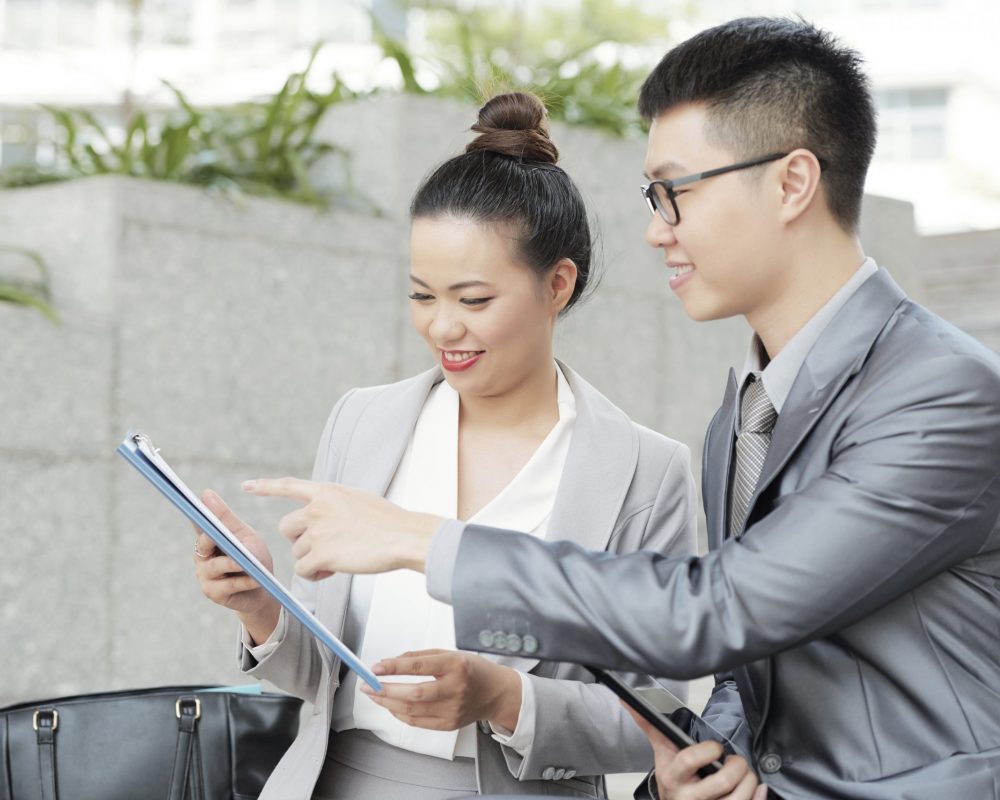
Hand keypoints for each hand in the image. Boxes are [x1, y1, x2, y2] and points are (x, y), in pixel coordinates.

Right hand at [191, 489, 279, 642]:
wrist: (264, 588)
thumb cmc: (253, 557)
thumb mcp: (244, 534)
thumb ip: (226, 518)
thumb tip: (205, 493)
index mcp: (208, 538)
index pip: (198, 523)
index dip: (194, 513)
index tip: (193, 502)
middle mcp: (202, 556)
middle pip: (203, 543)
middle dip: (211, 538)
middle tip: (217, 534)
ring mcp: (205, 575)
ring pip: (216, 566)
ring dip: (233, 563)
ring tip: (245, 563)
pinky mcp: (213, 593)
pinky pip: (227, 585)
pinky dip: (243, 581)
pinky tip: (255, 579)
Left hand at [242, 478, 442, 578]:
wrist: (404, 536)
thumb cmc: (390, 522)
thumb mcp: (359, 500)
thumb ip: (336, 505)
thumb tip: (324, 518)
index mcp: (327, 492)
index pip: (289, 485)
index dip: (266, 486)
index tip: (246, 486)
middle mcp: (317, 508)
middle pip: (287, 528)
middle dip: (299, 541)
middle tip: (320, 549)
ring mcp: (318, 531)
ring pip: (298, 552)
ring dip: (313, 560)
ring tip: (339, 561)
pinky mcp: (321, 553)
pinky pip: (303, 570)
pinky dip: (315, 575)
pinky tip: (332, 572)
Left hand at [359, 649, 521, 731]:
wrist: (495, 693)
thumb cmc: (471, 669)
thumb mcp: (449, 653)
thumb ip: (420, 656)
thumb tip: (389, 663)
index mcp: (456, 665)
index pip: (419, 666)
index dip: (394, 668)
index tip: (376, 668)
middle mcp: (455, 689)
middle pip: (414, 694)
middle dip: (385, 690)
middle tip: (368, 685)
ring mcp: (453, 710)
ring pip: (412, 711)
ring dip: (388, 703)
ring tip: (374, 695)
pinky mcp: (449, 724)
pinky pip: (418, 722)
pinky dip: (400, 714)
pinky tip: (391, 705)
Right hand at [623, 703, 765, 799]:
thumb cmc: (673, 782)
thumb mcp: (661, 754)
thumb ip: (650, 726)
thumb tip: (627, 701)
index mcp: (673, 777)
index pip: (689, 759)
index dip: (709, 750)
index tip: (716, 748)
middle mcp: (688, 798)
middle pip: (722, 782)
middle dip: (737, 766)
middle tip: (737, 761)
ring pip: (738, 799)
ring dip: (749, 782)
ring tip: (746, 775)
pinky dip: (757, 797)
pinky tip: (756, 789)